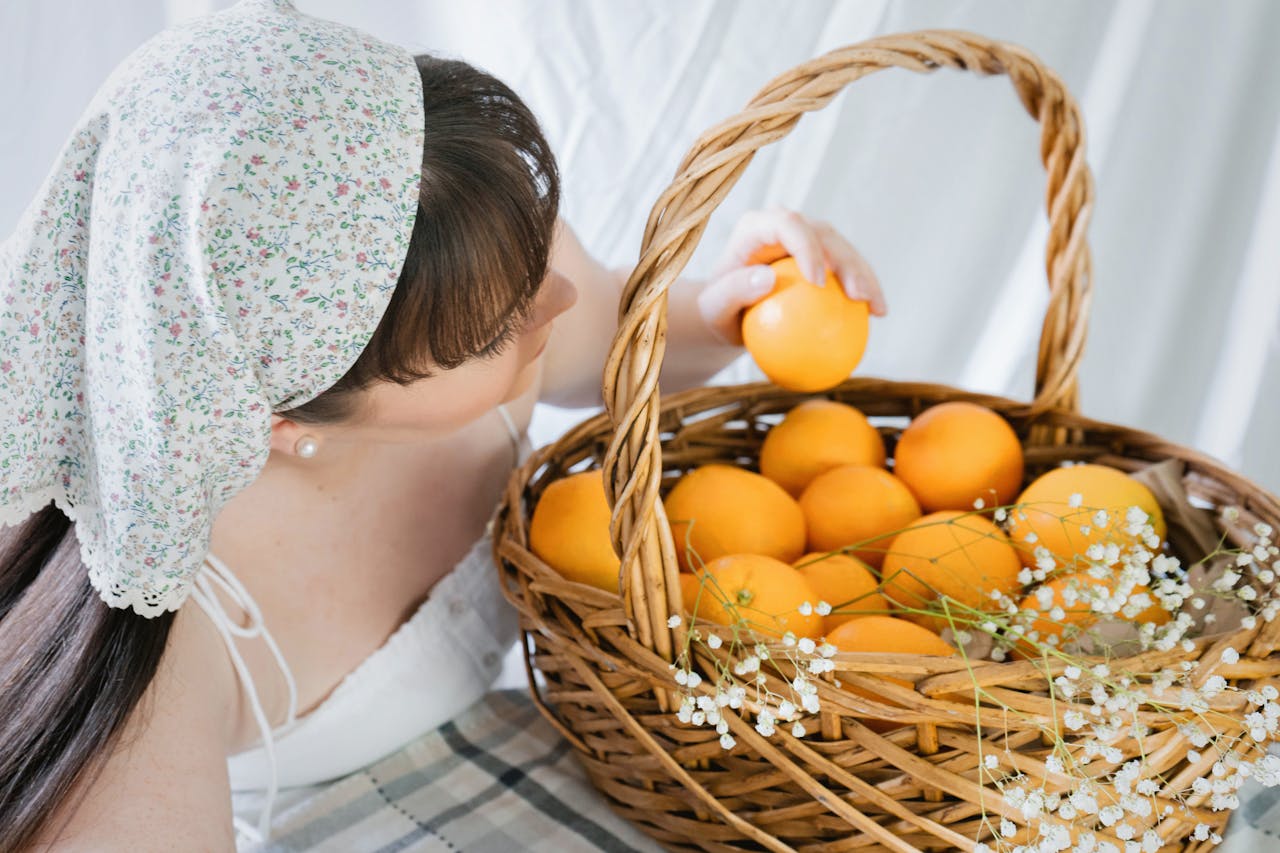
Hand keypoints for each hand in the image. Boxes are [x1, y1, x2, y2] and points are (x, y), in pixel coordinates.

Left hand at [696, 207, 885, 346]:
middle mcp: (784, 227)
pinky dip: (863, 290)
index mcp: (756, 226)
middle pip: (824, 235)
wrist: (726, 316)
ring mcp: (805, 242)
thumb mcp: (713, 308)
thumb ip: (732, 291)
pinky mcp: (821, 260)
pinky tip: (877, 314)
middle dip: (847, 262)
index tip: (818, 283)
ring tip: (877, 308)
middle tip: (858, 296)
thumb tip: (767, 279)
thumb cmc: (715, 312)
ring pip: (843, 250)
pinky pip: (846, 272)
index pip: (787, 224)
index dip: (808, 246)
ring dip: (864, 276)